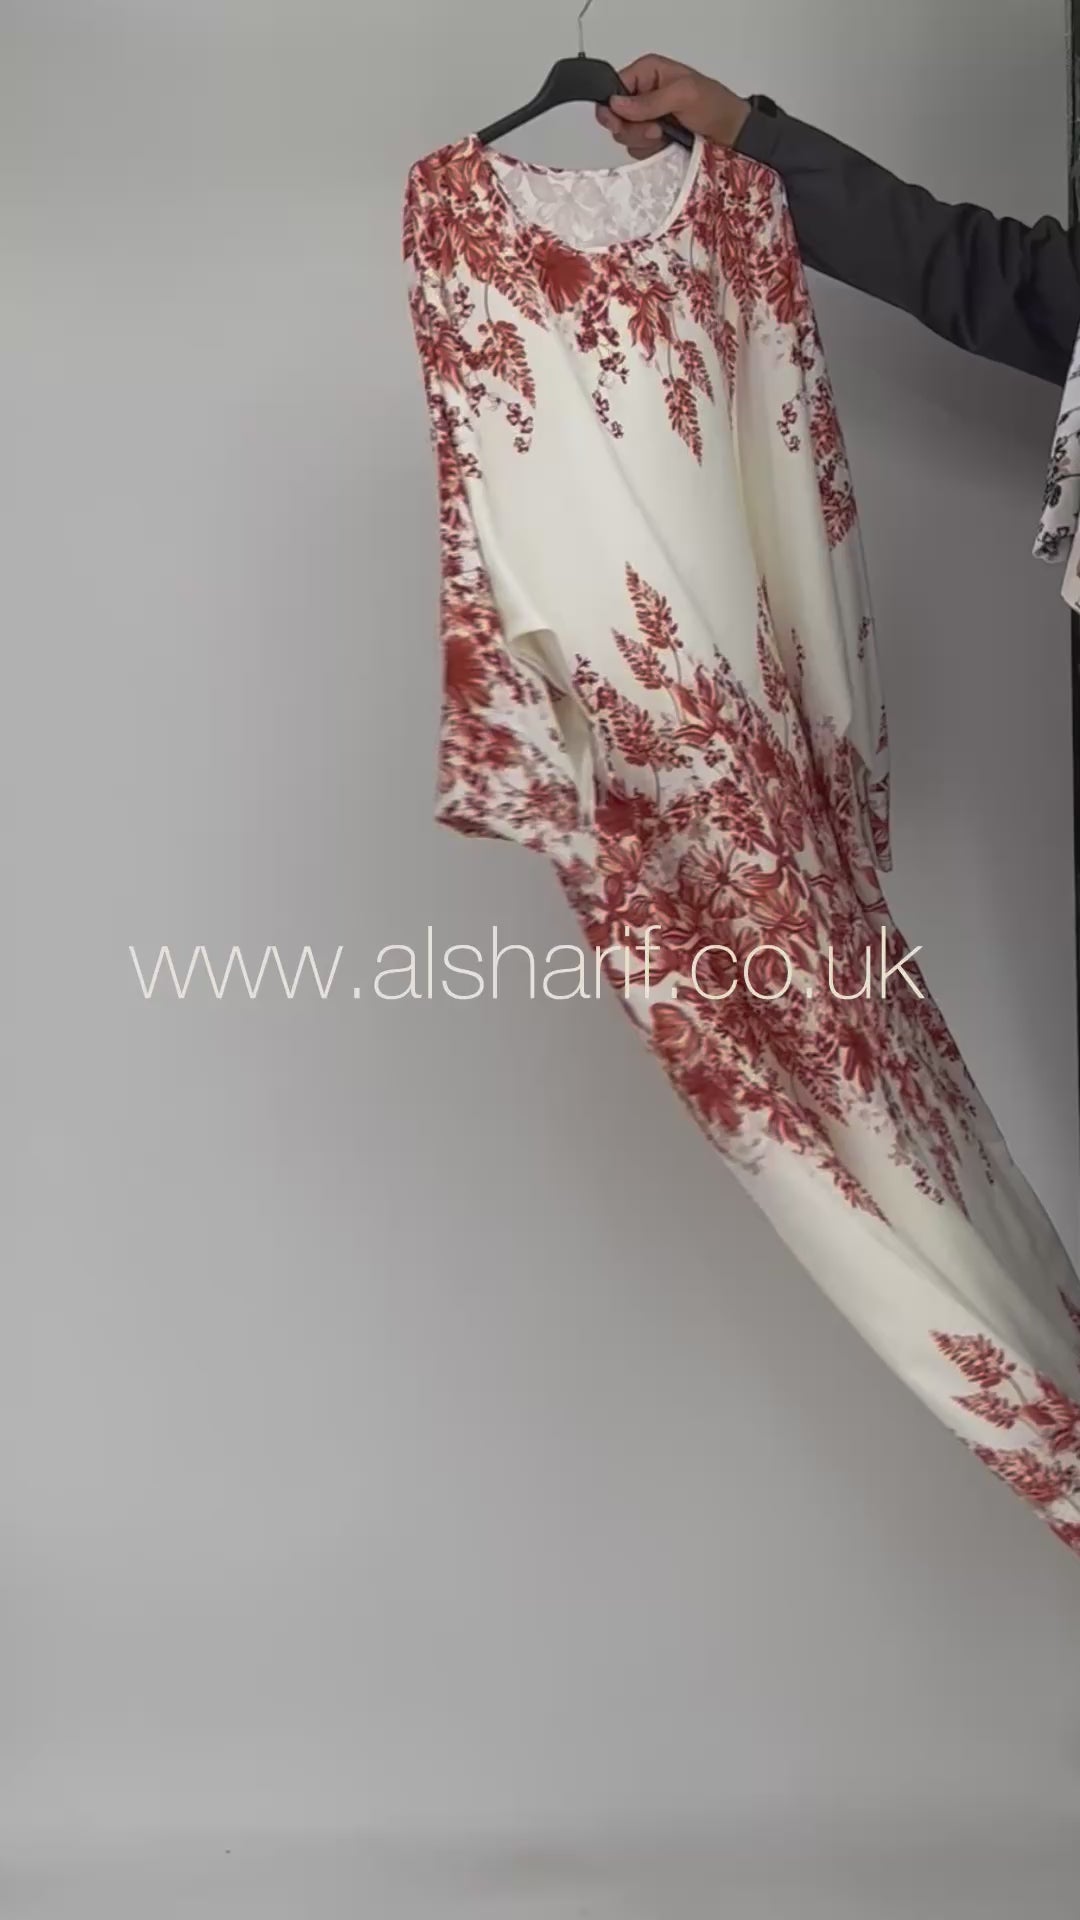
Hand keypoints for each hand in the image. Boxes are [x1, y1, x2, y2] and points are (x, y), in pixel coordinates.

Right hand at [595, 55, 750, 160]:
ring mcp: (646, 119)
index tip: (620, 123)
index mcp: (647, 73)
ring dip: (643, 141)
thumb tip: (617, 103)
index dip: (612, 107)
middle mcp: (643, 94)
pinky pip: (637, 150)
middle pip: (615, 116)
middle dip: (632, 128)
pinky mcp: (652, 140)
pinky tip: (666, 146)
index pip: (613, 88)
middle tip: (656, 130)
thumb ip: (650, 101)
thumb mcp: (684, 95)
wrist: (732, 134)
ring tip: (666, 136)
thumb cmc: (714, 105)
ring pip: (625, 136)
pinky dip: (650, 151)